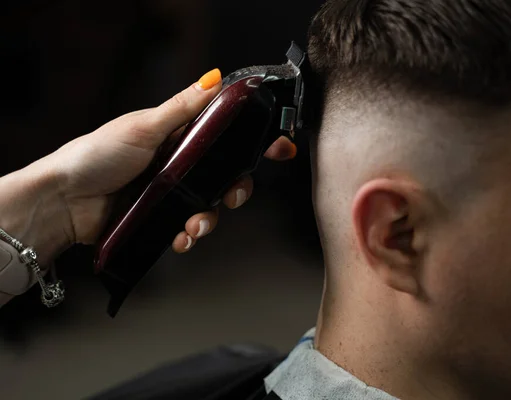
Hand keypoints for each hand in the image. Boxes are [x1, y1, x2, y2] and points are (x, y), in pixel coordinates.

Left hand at [49, 69, 295, 251]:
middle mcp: (179, 164)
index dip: (253, 142)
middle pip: (225, 176)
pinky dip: (189, 237)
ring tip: (195, 226)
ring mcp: (171, 193)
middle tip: (235, 195)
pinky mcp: (162, 219)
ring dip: (209, 219)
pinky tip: (180, 239)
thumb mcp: (143, 126)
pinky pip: (189, 229)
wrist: (63, 202)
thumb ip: (182, 108)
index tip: (279, 149)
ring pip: (210, 206)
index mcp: (178, 136)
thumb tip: (214, 79)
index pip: (225, 135)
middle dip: (237, 188)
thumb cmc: (96, 155)